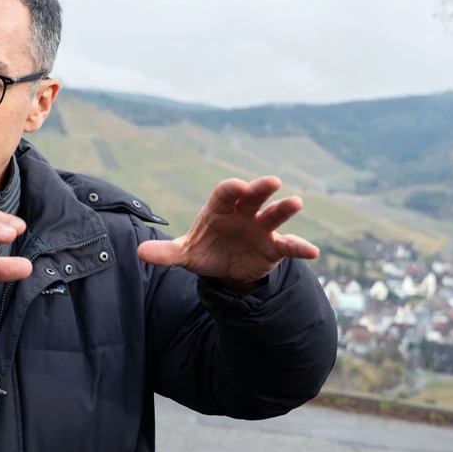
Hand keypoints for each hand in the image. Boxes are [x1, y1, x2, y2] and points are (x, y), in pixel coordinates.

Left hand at [137, 177, 318, 290]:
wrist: (227, 270)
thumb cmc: (205, 251)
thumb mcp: (185, 254)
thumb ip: (166, 253)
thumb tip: (139, 253)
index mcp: (220, 209)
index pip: (224, 194)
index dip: (230, 190)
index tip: (235, 186)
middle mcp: (244, 213)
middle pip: (253, 196)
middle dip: (260, 188)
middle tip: (272, 181)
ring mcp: (262, 228)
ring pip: (274, 215)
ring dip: (285, 209)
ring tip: (296, 202)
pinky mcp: (275, 247)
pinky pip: (290, 245)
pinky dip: (301, 247)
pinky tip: (313, 252)